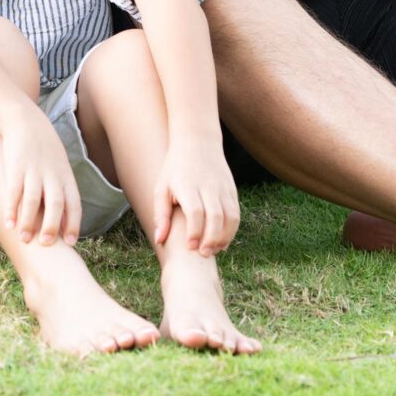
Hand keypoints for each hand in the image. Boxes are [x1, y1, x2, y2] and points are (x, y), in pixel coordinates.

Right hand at [0, 100, 81, 246]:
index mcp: (65, 176)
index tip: (69, 242)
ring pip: (33, 200)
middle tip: (45, 244)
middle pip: (56, 203)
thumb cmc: (44, 148)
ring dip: (28, 221)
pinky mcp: (15, 166)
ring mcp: (33, 170)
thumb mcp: (59, 167)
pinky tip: (8, 222)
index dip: (73, 224)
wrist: (24, 120)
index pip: (74, 204)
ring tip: (24, 239)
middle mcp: (52, 174)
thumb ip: (61, 191)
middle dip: (51, 226)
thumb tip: (62, 220)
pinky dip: (11, 208)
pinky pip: (14, 191)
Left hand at [152, 134, 239, 255]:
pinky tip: (222, 241)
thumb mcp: (161, 187)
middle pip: (216, 216)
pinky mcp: (232, 190)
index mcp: (188, 185)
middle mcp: (208, 186)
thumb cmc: (175, 168)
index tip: (189, 246)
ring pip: (230, 217)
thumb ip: (161, 214)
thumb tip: (159, 240)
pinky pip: (236, 213)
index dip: (194, 231)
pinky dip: (232, 230)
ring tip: (214, 250)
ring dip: (224, 237)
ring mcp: (223, 187)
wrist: (197, 141)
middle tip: (203, 254)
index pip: (195, 211)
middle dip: (211, 239)